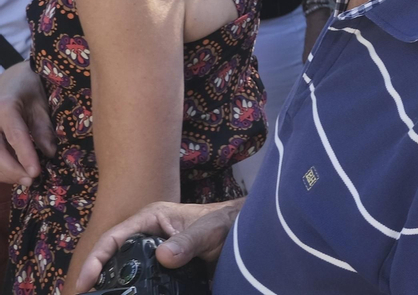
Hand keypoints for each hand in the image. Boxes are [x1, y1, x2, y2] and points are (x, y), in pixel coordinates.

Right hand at [0, 61, 53, 184]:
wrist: (10, 78)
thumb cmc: (29, 87)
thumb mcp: (41, 104)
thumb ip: (44, 128)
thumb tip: (50, 154)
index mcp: (5, 107)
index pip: (16, 136)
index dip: (25, 156)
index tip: (36, 173)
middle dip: (13, 170)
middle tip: (31, 181)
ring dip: (5, 172)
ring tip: (25, 178)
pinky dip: (1, 168)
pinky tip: (14, 172)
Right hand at [72, 199, 241, 292]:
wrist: (245, 232)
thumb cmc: (226, 223)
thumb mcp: (209, 230)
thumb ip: (189, 242)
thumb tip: (163, 257)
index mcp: (150, 220)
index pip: (112, 238)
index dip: (94, 260)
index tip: (83, 285)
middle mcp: (146, 236)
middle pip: (112, 258)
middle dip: (96, 278)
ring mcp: (153, 254)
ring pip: (124, 272)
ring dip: (113, 287)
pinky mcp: (163, 269)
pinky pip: (142, 281)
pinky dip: (133, 290)